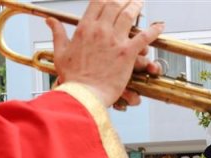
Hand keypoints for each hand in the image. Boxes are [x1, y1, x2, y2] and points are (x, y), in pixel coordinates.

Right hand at [47, 1, 163, 107]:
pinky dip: (154, 30)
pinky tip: (160, 26)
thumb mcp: (60, 53)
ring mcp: (114, 40)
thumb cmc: (73, 78)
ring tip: (140, 3)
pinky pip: (144, 37)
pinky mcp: (127, 53)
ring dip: (136, 6)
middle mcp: (100, 30)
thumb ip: (58, 33)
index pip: (97, 3)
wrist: (84, 94)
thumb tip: (50, 21)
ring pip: (129, 16)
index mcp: (84, 28)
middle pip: (114, 5)